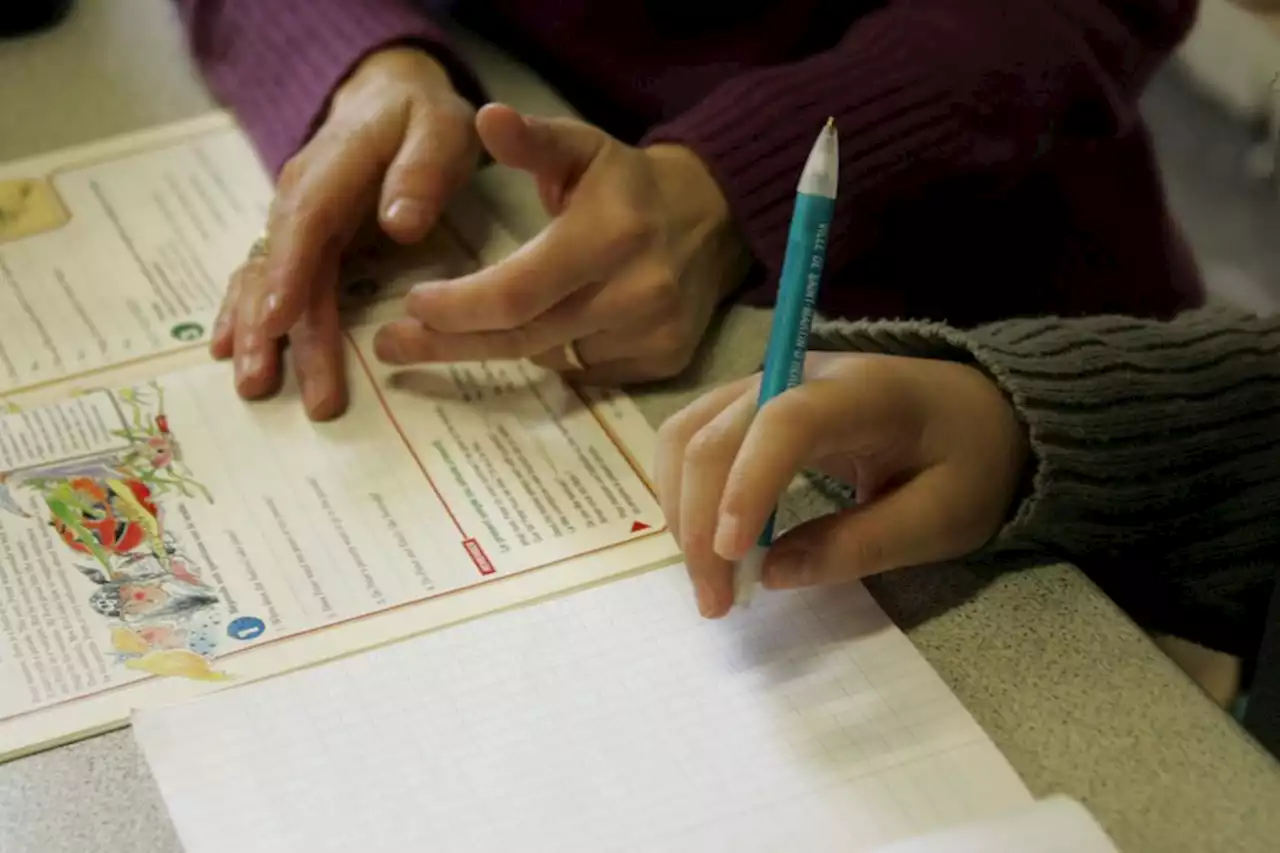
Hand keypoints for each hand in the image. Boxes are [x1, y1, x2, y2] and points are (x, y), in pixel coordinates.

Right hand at [212, 48, 479, 419]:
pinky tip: (232, 353)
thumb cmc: (421, 119)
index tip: (276, 319)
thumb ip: (423, 172)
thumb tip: (400, 223)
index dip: (287, 271)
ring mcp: (293, 221)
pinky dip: (248, 316)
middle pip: (281, 266)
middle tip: (267, 385)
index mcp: (333, 168)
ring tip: (255, 387)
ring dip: (256, 334)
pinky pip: (266, 280)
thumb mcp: (440, 129)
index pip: (305, 222)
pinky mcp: (298, 242)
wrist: (390, 97)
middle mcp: (299, 197)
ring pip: (265, 280)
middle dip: (273, 328)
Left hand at [373, 104, 751, 384]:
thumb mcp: (580, 148)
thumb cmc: (627, 184)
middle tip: (394, 343)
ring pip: (550, 359)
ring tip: (455, 333)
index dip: (456, 308)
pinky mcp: (665, 362)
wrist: (713, 219)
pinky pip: (585, 373)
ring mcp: (653, 334)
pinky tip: (544, 329)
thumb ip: (530, 141)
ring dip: (500, 345)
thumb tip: (487, 118)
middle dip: (450, 343)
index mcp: (609, 235)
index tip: (412, 305)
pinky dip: (555, 355)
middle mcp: (637, 292)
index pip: (515, 293)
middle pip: (522, 338)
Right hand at [655, 352, 1029, 617]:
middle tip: (717, 602)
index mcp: (865, 393)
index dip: (749, 484)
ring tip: (708, 581)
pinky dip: (684, 494)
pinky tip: (707, 545)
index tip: (733, 558)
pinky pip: (691, 441)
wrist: (972, 414)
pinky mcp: (747, 405)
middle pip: (718, 432)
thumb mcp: (941, 518)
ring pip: (687, 434)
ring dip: (682, 511)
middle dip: (701, 521)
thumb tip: (770, 575)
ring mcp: (765, 383)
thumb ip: (862, 544)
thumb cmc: (967, 463)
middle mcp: (799, 373)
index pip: (785, 422)